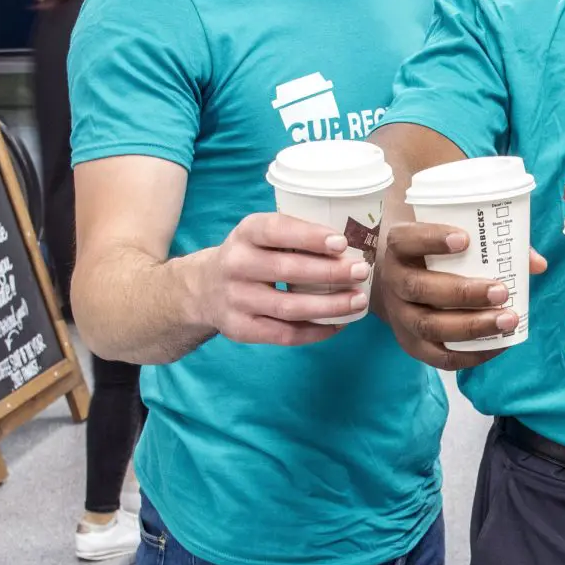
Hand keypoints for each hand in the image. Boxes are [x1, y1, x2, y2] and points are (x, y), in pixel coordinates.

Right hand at [178, 212, 370, 345]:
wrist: (204, 289)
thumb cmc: (250, 256)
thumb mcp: (260, 235)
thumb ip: (293, 235)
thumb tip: (351, 243)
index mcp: (245, 233)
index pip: (275, 230)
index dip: (309, 237)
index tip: (341, 243)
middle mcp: (235, 264)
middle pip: (286, 270)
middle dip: (329, 273)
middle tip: (361, 272)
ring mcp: (235, 300)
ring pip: (288, 307)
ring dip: (329, 306)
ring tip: (358, 300)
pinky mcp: (239, 329)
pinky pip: (283, 334)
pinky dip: (315, 331)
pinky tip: (338, 325)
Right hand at [375, 222, 546, 371]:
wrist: (399, 281)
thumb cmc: (434, 253)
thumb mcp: (451, 236)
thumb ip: (493, 244)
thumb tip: (536, 264)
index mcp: (399, 248)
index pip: (405, 240)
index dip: (431, 239)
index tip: (465, 239)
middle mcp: (393, 282)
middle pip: (420, 289)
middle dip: (463, 293)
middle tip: (501, 290)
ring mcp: (400, 316)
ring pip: (429, 326)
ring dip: (472, 326)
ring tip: (508, 320)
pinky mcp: (411, 344)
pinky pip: (438, 356)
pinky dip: (471, 355)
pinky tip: (499, 345)